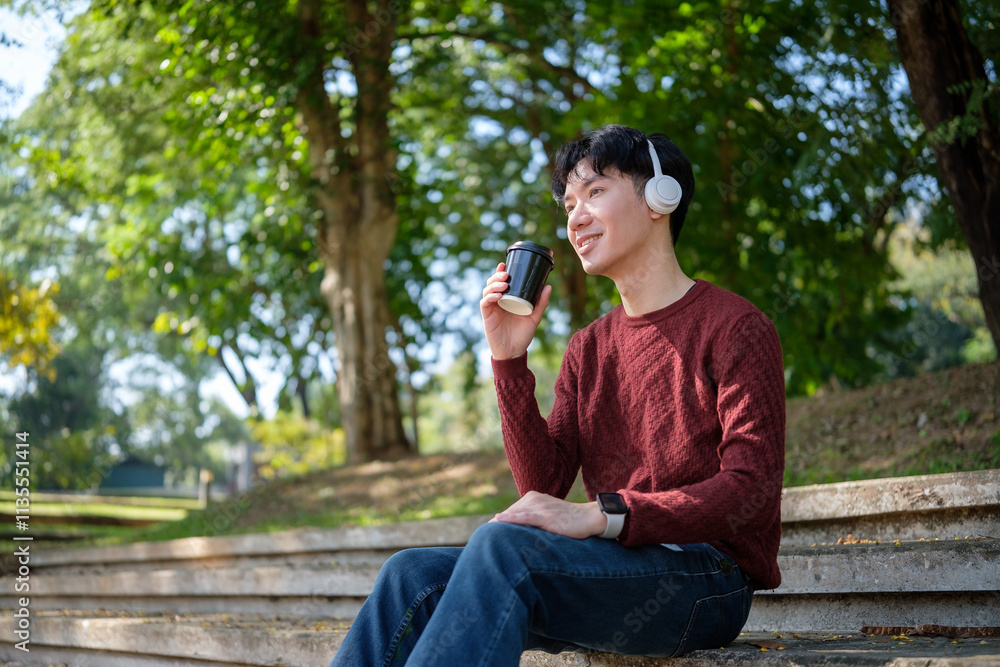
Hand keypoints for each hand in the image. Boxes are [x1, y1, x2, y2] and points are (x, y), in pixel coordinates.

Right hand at [480, 262, 551, 359]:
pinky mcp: (487, 316)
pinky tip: (499, 295)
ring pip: (487, 290)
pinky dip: (490, 297)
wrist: (514, 352)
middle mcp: (498, 301)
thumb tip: (548, 286)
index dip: (500, 271)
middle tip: (506, 274)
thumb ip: (541, 303)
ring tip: (504, 284)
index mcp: (507, 299)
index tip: (504, 263)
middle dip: (497, 276)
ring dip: (494, 285)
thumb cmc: (523, 335)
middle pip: (492, 283)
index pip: (501, 282)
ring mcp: (491, 308)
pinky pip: (485, 303)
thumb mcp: (534, 317)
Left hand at [491, 490, 605, 538]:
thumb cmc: (569, 521)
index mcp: (532, 498)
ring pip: (513, 515)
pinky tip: (498, 521)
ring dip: (498, 526)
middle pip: (508, 513)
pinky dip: (510, 519)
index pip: (510, 512)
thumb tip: (519, 533)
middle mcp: (533, 499)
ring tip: (484, 537)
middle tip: (481, 540)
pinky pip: (524, 517)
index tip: (485, 536)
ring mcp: (539, 506)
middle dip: (496, 526)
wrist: (589, 518)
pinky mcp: (545, 515)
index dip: (499, 525)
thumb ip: (533, 520)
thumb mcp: (548, 517)